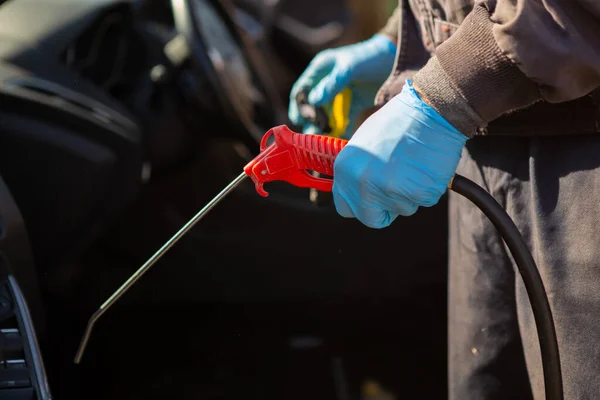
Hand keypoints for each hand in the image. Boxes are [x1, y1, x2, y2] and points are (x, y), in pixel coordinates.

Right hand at [288, 34, 395, 137]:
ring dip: (322, 128)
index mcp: (320, 70)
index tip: (301, 120)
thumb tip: (313, 101)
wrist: (397, 60)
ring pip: (325, 115)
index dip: (299, 106)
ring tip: (321, 140)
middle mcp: (326, 83)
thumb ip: (332, 83)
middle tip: (312, 134)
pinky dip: (339, 131)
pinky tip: (338, 140)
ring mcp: (339, 95)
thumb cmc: (370, 58)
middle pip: (311, 106)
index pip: (301, 90)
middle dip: (310, 121)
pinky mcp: (353, 105)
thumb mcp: (350, 67)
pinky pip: (342, 121)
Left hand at [332, 81, 467, 227]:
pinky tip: (426, 166)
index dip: (360, 206)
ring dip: (408, 195)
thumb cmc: (398, 122)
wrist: (430, 111)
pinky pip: (423, 202)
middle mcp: (363, 185)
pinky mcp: (417, 194)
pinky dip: (427, 189)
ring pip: (401, 209)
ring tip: (413, 165)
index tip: (370, 202)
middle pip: (371, 219)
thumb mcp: (364, 142)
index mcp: (345, 171)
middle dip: (384, 210)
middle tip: (396, 190)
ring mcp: (390, 192)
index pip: (345, 207)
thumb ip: (357, 171)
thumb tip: (358, 189)